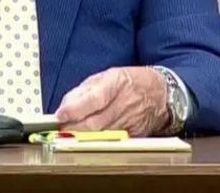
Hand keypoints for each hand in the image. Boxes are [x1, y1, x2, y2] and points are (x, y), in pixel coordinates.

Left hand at [54, 66, 168, 136]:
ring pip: (102, 136)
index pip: (94, 99)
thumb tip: (65, 106)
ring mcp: (131, 122)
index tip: (60, 115)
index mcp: (117, 83)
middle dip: (73, 129)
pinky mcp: (135, 136)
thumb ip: (83, 91)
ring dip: (82, 138)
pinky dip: (97, 143)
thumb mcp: (106, 77)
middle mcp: (125, 103)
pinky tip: (87, 141)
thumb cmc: (131, 82)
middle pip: (96, 123)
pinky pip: (112, 142)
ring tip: (68, 137)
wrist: (161, 94)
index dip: (75, 109)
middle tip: (59, 130)